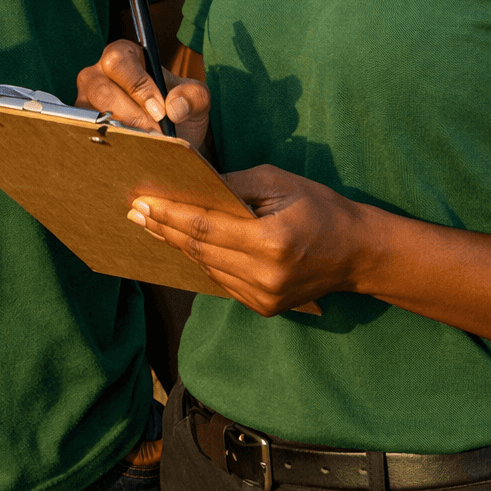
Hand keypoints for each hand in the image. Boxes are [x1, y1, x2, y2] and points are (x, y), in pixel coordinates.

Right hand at [76, 38, 210, 147]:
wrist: (172, 141)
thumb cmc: (179, 110)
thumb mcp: (197, 99)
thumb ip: (194, 96)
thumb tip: (174, 108)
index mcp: (124, 56)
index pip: (119, 61)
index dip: (138, 86)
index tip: (160, 111)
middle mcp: (97, 74)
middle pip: (101, 90)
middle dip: (131, 116)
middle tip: (155, 134)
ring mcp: (84, 102)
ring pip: (90, 115)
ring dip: (120, 133)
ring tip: (145, 146)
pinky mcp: (79, 127)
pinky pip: (85, 136)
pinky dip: (109, 146)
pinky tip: (129, 154)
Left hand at [128, 164, 363, 315]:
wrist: (356, 253)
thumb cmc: (319, 208)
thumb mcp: (278, 182)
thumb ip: (234, 186)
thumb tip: (194, 185)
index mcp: (270, 242)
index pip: (205, 228)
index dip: (170, 216)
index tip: (142, 203)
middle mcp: (264, 276)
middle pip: (200, 250)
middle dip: (164, 229)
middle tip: (135, 212)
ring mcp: (263, 298)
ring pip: (207, 267)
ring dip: (178, 245)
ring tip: (152, 225)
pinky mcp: (264, 308)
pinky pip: (222, 280)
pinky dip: (203, 260)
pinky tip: (184, 243)